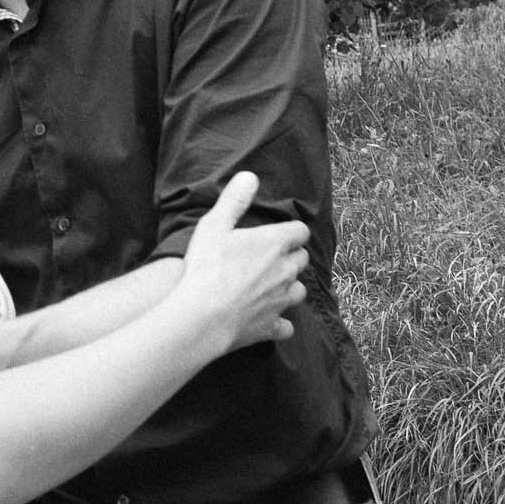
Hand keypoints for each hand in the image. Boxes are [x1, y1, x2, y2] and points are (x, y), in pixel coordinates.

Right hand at [176, 171, 309, 350]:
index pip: (299, 232)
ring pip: (298, 291)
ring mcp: (281, 301)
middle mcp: (285, 271)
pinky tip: (270, 320)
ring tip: (272, 286)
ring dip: (289, 288)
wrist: (203, 316)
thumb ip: (234, 200)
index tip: (280, 233)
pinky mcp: (271, 326)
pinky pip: (286, 326)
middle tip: (272, 257)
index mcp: (275, 244)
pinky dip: (281, 323)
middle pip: (302, 260)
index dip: (291, 232)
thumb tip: (250, 177)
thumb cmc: (206, 268)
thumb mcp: (214, 225)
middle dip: (291, 257)